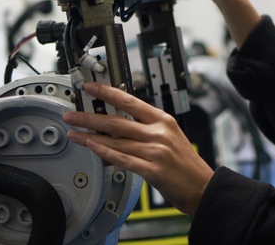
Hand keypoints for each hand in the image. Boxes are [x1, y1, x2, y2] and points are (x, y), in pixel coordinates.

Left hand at [62, 82, 213, 215]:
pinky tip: (92, 147)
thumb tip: (120, 124)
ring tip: (74, 134)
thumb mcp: (171, 135)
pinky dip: (105, 152)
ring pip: (115, 140)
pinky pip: (122, 159)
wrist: (202, 186)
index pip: (130, 101)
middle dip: (90, 117)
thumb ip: (147, 128)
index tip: (91, 88)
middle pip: (117, 121)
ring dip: (90, 136)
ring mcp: (155, 151)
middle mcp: (158, 133)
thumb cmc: (186, 164)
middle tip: (72, 115)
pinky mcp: (151, 170)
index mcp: (163, 120)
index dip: (108, 93)